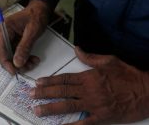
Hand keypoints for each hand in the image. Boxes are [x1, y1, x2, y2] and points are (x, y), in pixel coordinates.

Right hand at [0, 0, 49, 73]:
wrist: (40, 10)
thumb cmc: (36, 16)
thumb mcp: (32, 31)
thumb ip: (24, 47)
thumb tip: (17, 63)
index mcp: (4, 29)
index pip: (0, 50)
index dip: (6, 62)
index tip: (14, 71)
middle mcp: (3, 35)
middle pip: (3, 55)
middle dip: (15, 64)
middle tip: (27, 67)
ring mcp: (8, 39)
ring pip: (10, 57)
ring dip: (21, 63)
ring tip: (33, 62)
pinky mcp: (14, 43)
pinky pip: (16, 55)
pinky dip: (24, 59)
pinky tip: (33, 59)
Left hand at [30, 47, 148, 124]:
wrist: (147, 91)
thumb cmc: (129, 75)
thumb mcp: (109, 60)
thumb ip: (90, 57)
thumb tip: (77, 49)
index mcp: (88, 77)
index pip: (64, 79)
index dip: (49, 81)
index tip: (37, 82)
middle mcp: (88, 90)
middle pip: (61, 92)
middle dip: (44, 93)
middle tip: (31, 95)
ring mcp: (94, 105)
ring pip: (67, 106)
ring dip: (50, 108)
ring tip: (37, 110)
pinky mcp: (102, 117)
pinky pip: (84, 122)